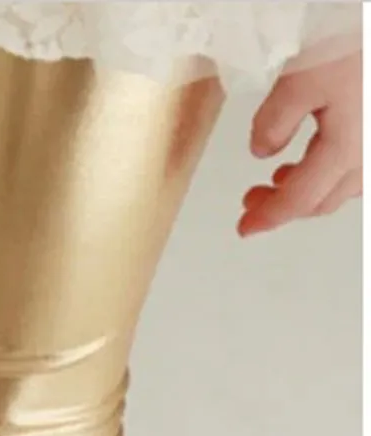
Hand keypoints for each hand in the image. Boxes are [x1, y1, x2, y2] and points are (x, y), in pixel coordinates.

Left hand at [239, 48, 361, 236]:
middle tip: (250, 201)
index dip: (268, 217)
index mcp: (348, 149)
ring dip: (308, 190)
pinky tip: (314, 156)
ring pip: (343, 186)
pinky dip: (330, 171)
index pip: (300, 199)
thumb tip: (262, 151)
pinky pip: (358, 165)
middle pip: (322, 199)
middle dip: (283, 206)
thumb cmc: (357, 41)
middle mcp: (370, 153)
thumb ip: (276, 120)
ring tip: (277, 179)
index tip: (244, 228)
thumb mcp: (302, 77)